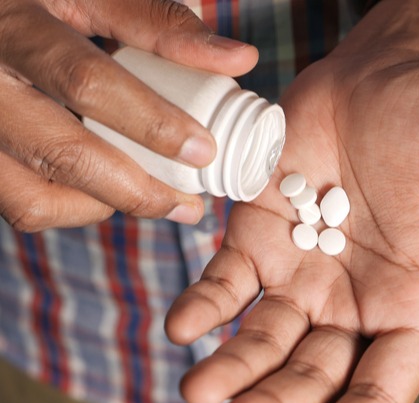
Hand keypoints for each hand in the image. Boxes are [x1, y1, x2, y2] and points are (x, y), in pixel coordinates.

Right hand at [0, 0, 257, 229]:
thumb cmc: (38, 2)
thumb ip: (159, 22)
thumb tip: (238, 59)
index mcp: (15, 28)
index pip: (87, 84)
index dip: (152, 124)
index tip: (202, 151)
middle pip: (63, 156)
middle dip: (137, 191)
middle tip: (186, 205)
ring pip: (34, 198)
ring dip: (103, 206)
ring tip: (146, 198)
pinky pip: (24, 205)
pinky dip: (72, 208)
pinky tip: (104, 192)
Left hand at [166, 1, 418, 402]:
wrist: (384, 81)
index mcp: (406, 308)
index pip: (374, 392)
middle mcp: (347, 302)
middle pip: (306, 376)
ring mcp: (297, 271)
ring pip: (259, 338)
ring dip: (227, 367)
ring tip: (195, 390)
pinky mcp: (256, 236)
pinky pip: (225, 281)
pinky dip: (203, 304)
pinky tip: (180, 325)